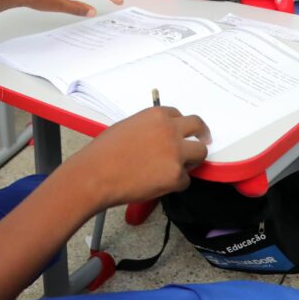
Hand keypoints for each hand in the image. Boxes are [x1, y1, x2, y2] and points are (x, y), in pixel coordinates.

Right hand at [65, 107, 210, 207]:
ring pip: (200, 154)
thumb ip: (149, 128)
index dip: (182, 126)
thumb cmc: (104, 152)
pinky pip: (186, 180)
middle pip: (199, 128)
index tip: (185, 133)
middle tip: (202, 143)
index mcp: (157, 115)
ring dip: (192, 161)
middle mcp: (171, 130)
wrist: (96, 174)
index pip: (180, 116)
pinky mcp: (176, 175)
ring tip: (175, 169)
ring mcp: (176, 153)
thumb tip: (159, 138)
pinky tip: (158, 184)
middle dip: (202, 136)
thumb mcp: (128, 126)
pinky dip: (175, 183)